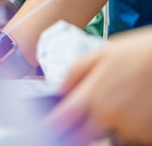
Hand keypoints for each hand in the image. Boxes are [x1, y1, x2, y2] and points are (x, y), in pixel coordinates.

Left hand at [45, 26, 151, 143]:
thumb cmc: (139, 52)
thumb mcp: (101, 53)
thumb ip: (75, 73)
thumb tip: (60, 90)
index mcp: (92, 95)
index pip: (62, 120)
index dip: (52, 125)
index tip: (47, 126)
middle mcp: (109, 116)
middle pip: (83, 135)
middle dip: (80, 130)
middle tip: (88, 115)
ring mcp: (130, 128)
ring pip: (111, 137)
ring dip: (110, 127)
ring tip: (123, 103)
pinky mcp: (148, 135)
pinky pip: (132, 137)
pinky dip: (131, 127)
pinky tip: (137, 108)